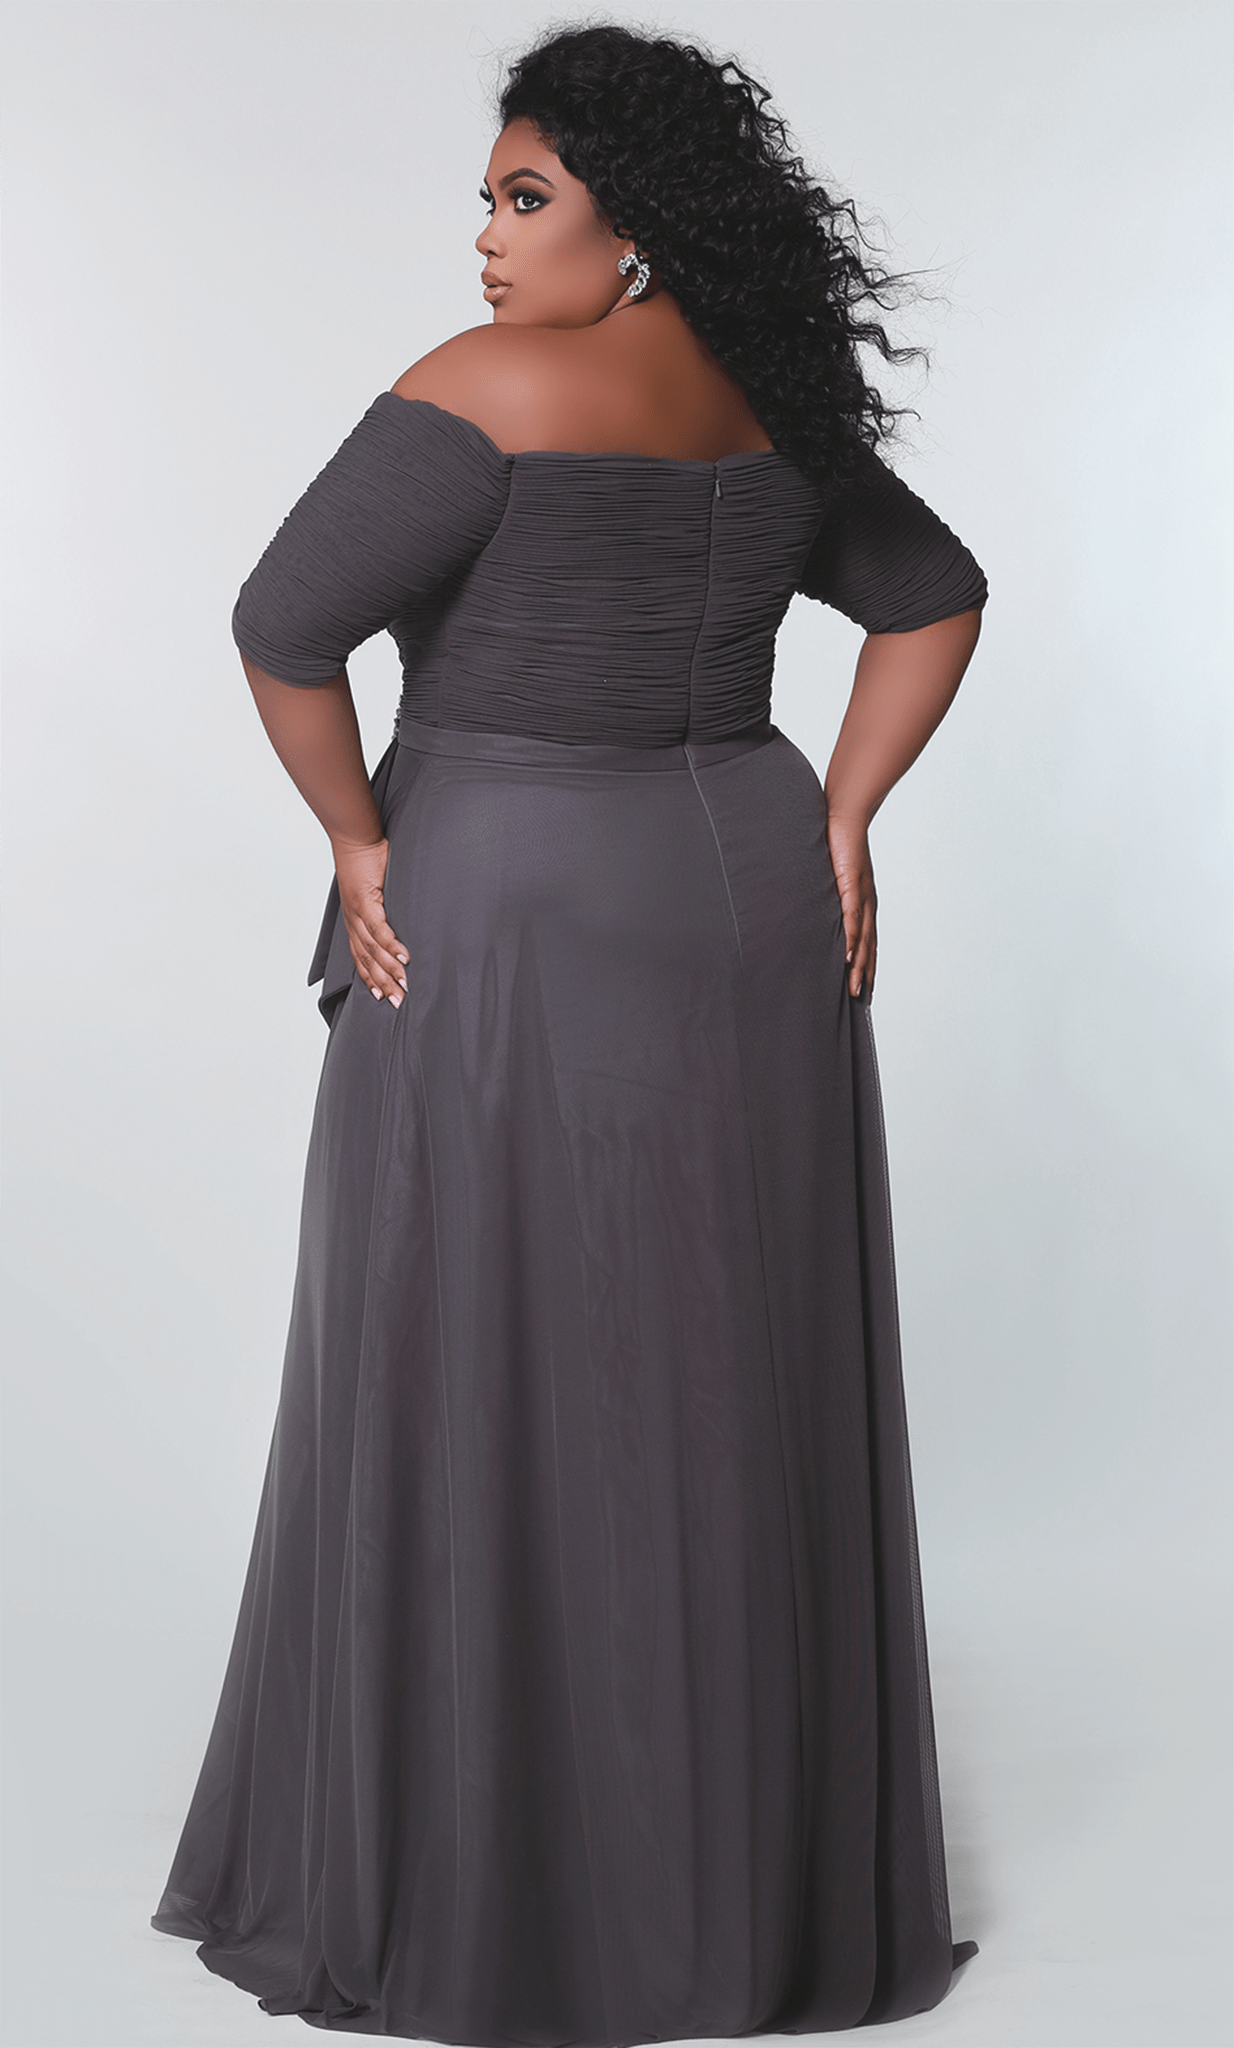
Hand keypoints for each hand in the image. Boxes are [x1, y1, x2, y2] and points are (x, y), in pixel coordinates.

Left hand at [333, 837, 408, 1007]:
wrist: (354, 837)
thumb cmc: (365, 860)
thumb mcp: (372, 890)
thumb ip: (383, 907)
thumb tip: (400, 919)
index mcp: (354, 921)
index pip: (361, 957)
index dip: (371, 978)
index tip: (383, 997)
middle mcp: (353, 921)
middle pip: (367, 960)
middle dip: (383, 983)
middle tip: (398, 1002)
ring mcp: (358, 912)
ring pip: (373, 950)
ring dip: (389, 970)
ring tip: (405, 985)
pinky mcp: (367, 900)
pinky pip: (380, 929)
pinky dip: (392, 945)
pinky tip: (404, 958)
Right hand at [826, 811, 876, 1000]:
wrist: (843, 814)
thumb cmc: (836, 842)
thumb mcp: (830, 875)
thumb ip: (826, 894)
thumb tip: (809, 907)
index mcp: (862, 902)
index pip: (867, 940)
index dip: (867, 964)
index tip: (864, 988)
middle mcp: (866, 902)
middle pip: (869, 945)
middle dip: (865, 973)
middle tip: (861, 999)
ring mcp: (861, 894)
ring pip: (863, 937)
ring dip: (859, 963)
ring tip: (854, 986)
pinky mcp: (851, 882)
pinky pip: (852, 915)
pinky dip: (852, 936)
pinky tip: (850, 954)